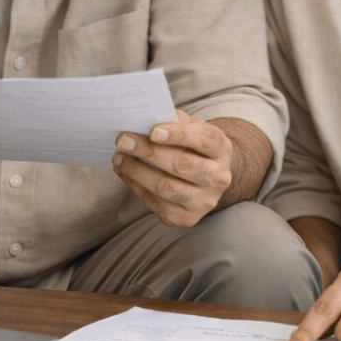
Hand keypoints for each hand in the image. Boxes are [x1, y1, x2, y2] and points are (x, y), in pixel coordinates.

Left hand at [113, 110, 235, 226]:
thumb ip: (174, 121)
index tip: (153, 131)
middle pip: (181, 164)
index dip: (179, 135)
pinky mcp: (188, 218)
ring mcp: (205, 201)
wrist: (206, 177)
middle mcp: (219, 177)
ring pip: (166, 187)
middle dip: (148, 152)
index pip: (204, 139)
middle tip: (122, 141)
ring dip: (137, 171)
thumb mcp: (191, 128)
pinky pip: (157, 204)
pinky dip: (136, 187)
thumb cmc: (193, 146)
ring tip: (118, 158)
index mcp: (222, 150)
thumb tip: (143, 121)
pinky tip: (124, 173)